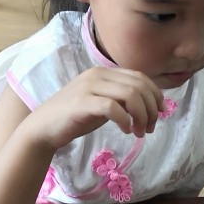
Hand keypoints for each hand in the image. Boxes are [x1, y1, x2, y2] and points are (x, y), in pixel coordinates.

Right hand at [25, 66, 167, 150]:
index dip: (155, 95)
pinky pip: (113, 107)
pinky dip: (125, 120)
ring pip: (130, 95)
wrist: (44, 128)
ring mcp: (88, 87)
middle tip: (149, 128)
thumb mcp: (104, 104)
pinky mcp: (81, 103)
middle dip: (151, 109)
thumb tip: (150, 106)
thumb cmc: (75, 117)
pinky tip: (125, 131)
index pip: (140, 77)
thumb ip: (123, 100)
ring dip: (141, 116)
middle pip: (138, 86)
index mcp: (105, 72)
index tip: (160, 113)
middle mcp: (97, 74)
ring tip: (138, 132)